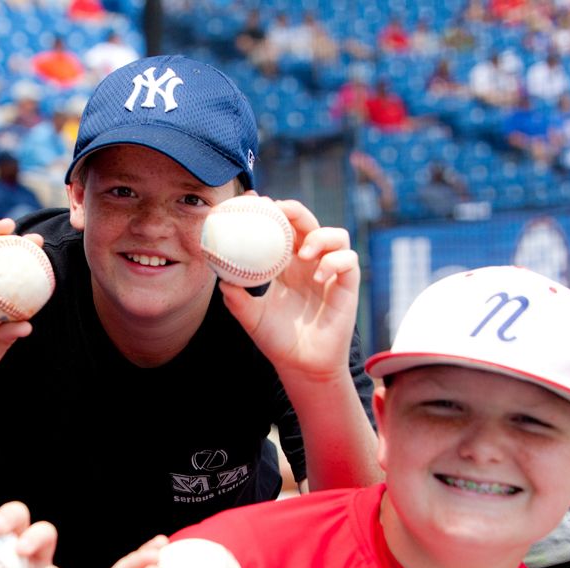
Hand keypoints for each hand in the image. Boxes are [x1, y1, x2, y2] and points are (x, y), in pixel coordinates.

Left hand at [218, 198, 359, 381]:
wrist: (301, 366)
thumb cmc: (277, 340)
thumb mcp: (252, 318)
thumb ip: (237, 300)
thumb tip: (221, 280)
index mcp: (285, 265)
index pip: (280, 229)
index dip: (271, 211)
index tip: (253, 199)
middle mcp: (308, 264)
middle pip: (308, 223)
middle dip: (296, 211)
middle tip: (280, 211)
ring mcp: (329, 273)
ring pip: (336, 235)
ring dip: (320, 236)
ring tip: (303, 253)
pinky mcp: (346, 286)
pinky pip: (347, 261)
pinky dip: (334, 262)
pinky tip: (318, 275)